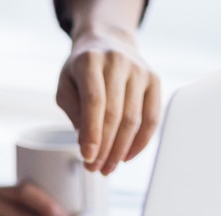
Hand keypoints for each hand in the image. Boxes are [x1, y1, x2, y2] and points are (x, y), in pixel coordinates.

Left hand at [57, 29, 159, 174]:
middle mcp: (118, 62)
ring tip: (108, 167)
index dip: (92, 133)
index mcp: (90, 61)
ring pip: (134, 119)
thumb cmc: (82, 69)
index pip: (94, 101)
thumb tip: (87, 144)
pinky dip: (141, 141)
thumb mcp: (66, 85)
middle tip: (95, 169)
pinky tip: (127, 156)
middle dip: (105, 147)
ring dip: (120, 149)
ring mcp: (139, 71)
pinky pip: (152, 117)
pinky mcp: (154, 80)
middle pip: (115, 114)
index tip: (87, 157)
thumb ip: (74, 112)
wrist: (108, 41)